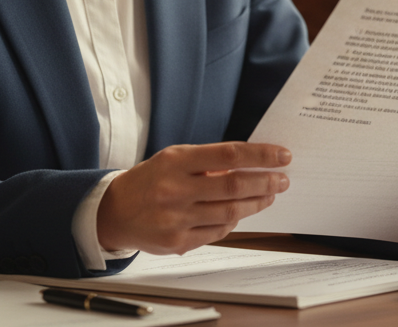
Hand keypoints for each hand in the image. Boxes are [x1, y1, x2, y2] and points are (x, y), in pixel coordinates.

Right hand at [96, 142, 290, 254]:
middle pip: (234, 186)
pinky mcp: (178, 242)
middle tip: (283, 180)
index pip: (229, 155)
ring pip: (230, 212)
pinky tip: (240, 213)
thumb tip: (250, 165)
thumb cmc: (150, 181)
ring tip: (269, 195)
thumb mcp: (174, 159)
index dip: (260, 156)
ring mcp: (177, 218)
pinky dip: (234, 221)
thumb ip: (208, 162)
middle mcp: (176, 189)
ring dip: (256, 204)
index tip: (282, 156)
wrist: (114, 212)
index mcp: (176, 162)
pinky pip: (218, 232)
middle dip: (265, 183)